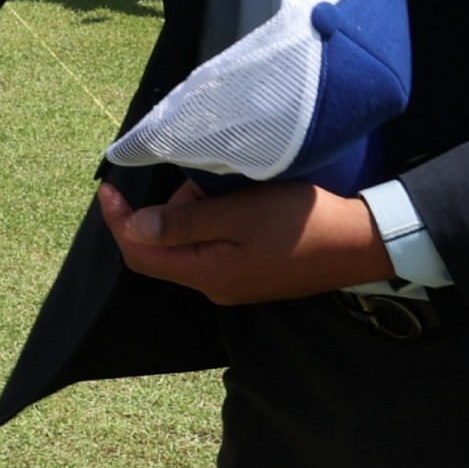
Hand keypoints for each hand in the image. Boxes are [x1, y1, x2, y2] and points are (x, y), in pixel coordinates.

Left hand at [101, 179, 394, 303]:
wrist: (360, 242)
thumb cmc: (301, 222)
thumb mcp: (238, 213)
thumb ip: (185, 222)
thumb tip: (137, 228)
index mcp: (207, 274)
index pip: (141, 254)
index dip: (118, 222)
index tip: (108, 187)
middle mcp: (215, 286)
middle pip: (165, 248)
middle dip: (171, 209)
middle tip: (204, 182)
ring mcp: (235, 282)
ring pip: (192, 242)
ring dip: (198, 211)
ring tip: (232, 189)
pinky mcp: (252, 273)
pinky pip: (216, 244)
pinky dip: (217, 220)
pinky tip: (241, 202)